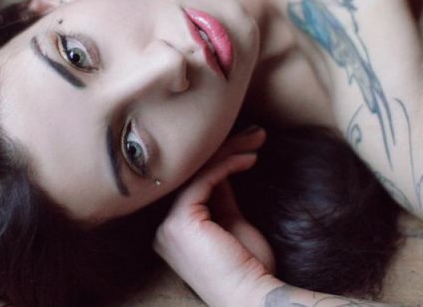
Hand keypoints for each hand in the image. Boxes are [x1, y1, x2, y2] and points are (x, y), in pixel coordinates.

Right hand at [154, 129, 273, 305]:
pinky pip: (203, 180)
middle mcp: (164, 229)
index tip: (247, 142)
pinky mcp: (181, 222)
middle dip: (225, 148)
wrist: (253, 295)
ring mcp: (168, 227)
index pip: (194, 183)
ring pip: (197, 173)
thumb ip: (222, 195)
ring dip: (229, 151)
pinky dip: (228, 164)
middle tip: (255, 133)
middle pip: (193, 175)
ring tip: (257, 138)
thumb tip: (224, 164)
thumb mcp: (233, 222)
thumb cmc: (249, 268)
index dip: (219, 159)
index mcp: (174, 231)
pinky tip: (249, 158)